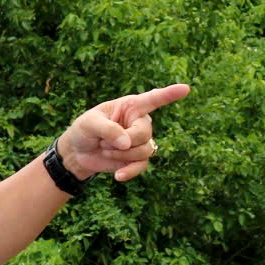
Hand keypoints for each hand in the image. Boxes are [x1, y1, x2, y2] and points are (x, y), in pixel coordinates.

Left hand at [58, 83, 190, 182]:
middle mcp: (139, 122)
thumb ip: (107, 129)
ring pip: (144, 151)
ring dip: (122, 155)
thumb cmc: (84, 130)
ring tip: (105, 151)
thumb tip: (127, 143)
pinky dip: (130, 171)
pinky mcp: (136, 159)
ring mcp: (140, 141)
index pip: (153, 98)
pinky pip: (142, 165)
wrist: (78, 152)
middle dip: (125, 142)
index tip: (186, 88)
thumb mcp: (88, 124)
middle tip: (104, 143)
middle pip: (145, 133)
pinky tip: (118, 175)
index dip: (169, 94)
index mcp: (130, 106)